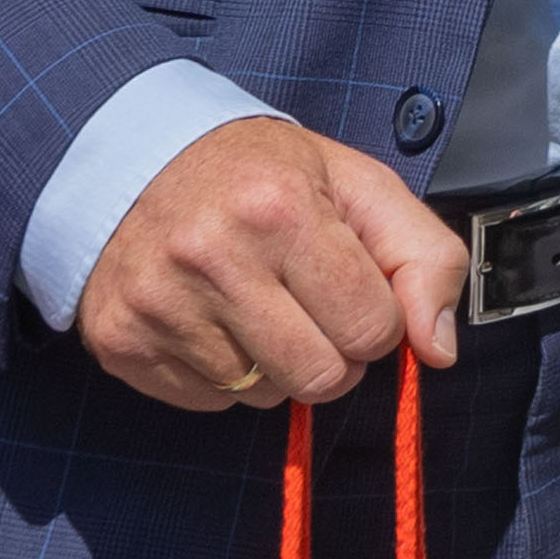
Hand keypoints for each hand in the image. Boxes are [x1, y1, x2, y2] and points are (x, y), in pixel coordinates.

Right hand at [75, 115, 470, 414]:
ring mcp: (158, 303)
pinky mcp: (121, 342)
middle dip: (331, 351)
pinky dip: (220, 373)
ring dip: (273, 363)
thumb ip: (424, 256)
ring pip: (264, 397)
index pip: (372, 329)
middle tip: (302, 300)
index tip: (343, 282)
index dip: (373, 316)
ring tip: (248, 301)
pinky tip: (206, 317)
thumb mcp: (356, 185)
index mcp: (280, 207)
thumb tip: (438, 349)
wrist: (131, 157)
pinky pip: (209, 402)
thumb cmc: (259, 174)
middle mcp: (211, 256)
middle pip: (321, 378)